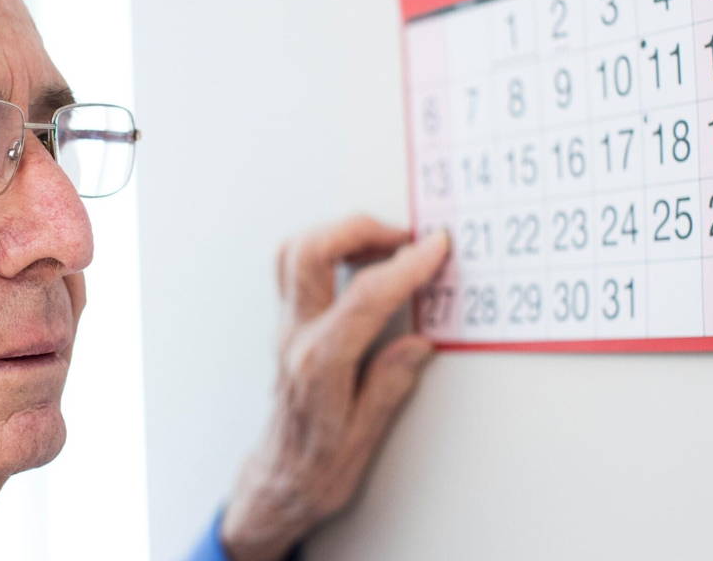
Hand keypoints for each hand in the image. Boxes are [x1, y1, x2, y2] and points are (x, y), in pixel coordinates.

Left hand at [220, 216, 449, 560]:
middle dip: (360, 229)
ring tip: (387, 243)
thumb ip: (389, 384)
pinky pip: (296, 268)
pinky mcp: (286, 326)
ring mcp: (286, 328)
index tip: (436, 249)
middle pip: (309, 253)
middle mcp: (295, 337)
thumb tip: (419, 344)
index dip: (405, 267)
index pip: (364, 297)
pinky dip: (329, 250)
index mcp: (319, 364)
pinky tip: (361, 261)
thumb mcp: (365, 439)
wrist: (277, 482)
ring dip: (340, 234)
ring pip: (294, 252)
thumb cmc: (318, 468)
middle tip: (407, 238)